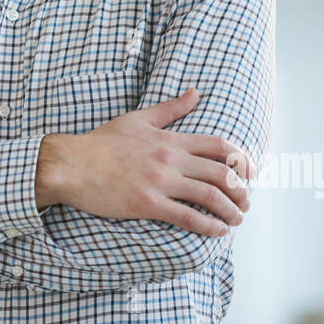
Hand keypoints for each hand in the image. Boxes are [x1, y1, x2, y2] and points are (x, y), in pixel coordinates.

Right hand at [36, 89, 254, 236]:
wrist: (71, 164)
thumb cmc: (101, 143)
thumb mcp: (138, 119)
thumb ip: (171, 108)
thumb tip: (196, 92)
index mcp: (170, 139)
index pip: (218, 146)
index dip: (242, 160)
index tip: (251, 172)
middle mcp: (170, 159)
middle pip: (221, 173)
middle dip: (241, 190)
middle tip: (247, 202)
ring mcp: (160, 182)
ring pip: (210, 196)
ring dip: (231, 210)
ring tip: (237, 220)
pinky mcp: (148, 204)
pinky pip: (187, 217)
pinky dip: (209, 226)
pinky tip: (218, 232)